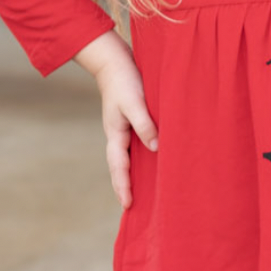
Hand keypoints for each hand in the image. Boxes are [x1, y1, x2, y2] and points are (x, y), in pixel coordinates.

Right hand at [75, 31, 157, 209]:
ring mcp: (123, 130)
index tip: (127, 205)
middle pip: (120, 168)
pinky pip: (134, 148)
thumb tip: (156, 148)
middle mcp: (118, 136)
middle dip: (124, 188)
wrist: (114, 60)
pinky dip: (140, 160)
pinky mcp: (131, 122)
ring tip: (142, 193)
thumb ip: (145, 124)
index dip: (123, 186)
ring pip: (127, 159)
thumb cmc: (125, 80)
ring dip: (133, 176)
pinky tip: (151, 164)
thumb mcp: (135, 102)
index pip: (118, 167)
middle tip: (132, 209)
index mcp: (115, 134)